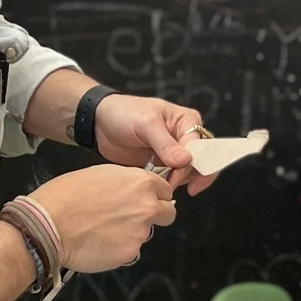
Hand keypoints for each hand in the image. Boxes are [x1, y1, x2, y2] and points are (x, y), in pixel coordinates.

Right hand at [25, 165, 176, 271]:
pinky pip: (131, 250)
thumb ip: (125, 182)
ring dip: (132, 232)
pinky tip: (100, 241)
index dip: (155, 195)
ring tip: (104, 229)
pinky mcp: (130, 253)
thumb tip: (133, 189)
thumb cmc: (64, 198)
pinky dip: (119, 248)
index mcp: (140, 183)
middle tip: (133, 217)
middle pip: (168, 213)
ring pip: (146, 233)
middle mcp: (146, 206)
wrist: (47, 226)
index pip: (165, 189)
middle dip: (155, 215)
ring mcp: (140, 232)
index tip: (148, 199)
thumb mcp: (99, 174)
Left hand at [93, 93, 215, 194]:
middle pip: (201, 161)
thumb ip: (165, 143)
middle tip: (172, 186)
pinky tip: (158, 187)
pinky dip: (168, 184)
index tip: (176, 175)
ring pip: (189, 172)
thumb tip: (186, 161)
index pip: (200, 147)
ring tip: (161, 187)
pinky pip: (174, 177)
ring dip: (178, 182)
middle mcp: (185, 136)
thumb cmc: (123, 113)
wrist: (100, 122)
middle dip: (189, 176)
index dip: (192, 163)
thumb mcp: (146, 124)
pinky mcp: (163, 164)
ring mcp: (175, 152)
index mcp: (187, 121)